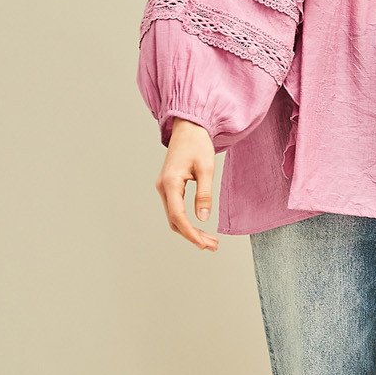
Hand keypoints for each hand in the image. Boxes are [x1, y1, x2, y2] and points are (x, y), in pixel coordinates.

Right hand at [155, 118, 219, 250]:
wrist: (188, 128)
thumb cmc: (197, 144)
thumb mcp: (206, 168)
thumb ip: (204, 194)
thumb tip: (203, 218)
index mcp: (170, 182)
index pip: (178, 216)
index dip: (190, 233)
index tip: (203, 244)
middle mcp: (163, 187)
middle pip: (175, 220)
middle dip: (192, 236)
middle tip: (213, 246)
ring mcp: (164, 188)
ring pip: (174, 217)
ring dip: (190, 231)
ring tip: (210, 241)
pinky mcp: (169, 187)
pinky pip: (176, 210)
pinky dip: (187, 221)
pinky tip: (200, 228)